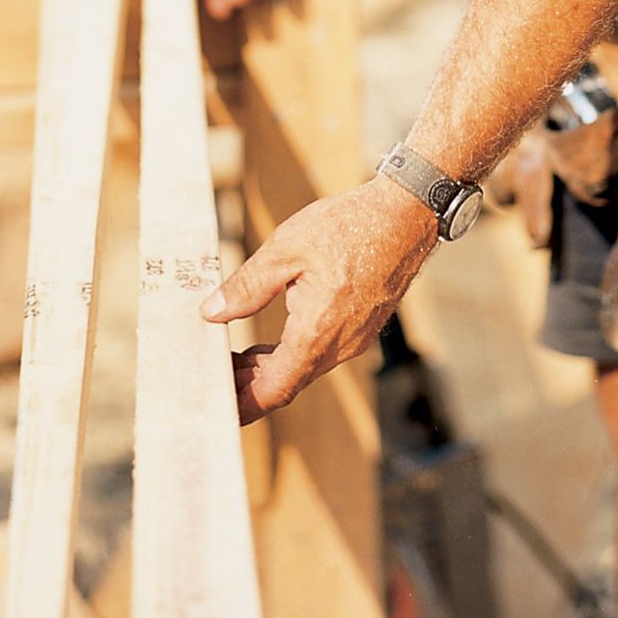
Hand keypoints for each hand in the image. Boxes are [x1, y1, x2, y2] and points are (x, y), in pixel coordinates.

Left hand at [200, 176, 437, 423]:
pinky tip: (269, 342)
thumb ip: (247, 286)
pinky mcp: (362, 327)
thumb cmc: (348, 225)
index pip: (273, 389)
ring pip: (304, 368)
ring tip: (233, 358)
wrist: (406, 214)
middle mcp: (340, 345)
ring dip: (268, 370)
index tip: (215, 403)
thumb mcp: (285, 249)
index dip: (241, 403)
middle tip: (213, 373)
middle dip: (248, 385)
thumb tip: (212, 312)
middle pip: (286, 383)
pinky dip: (291, 355)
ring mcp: (355, 338)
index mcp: (317, 332)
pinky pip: (321, 353)